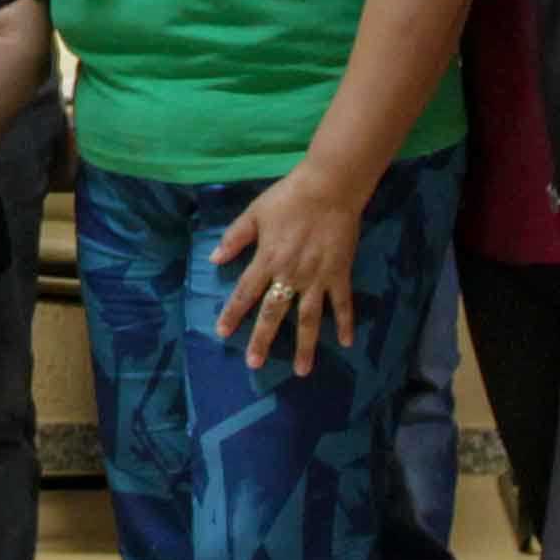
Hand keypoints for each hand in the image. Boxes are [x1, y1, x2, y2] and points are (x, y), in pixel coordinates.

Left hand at [214, 168, 371, 372]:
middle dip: (263, 339)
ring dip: (305, 346)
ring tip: (302, 371)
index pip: (245, 293)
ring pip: (309, 318)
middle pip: (274, 313)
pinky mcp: (339, 274)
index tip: (222, 332)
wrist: (329, 188)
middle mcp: (290, 275)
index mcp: (267, 260)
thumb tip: (213, 259)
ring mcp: (317, 278)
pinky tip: (345, 343)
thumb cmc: (289, 198)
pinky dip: (344, 323)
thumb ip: (235, 238)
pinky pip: (342, 304)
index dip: (233, 313)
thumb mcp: (254, 213)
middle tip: (254, 363)